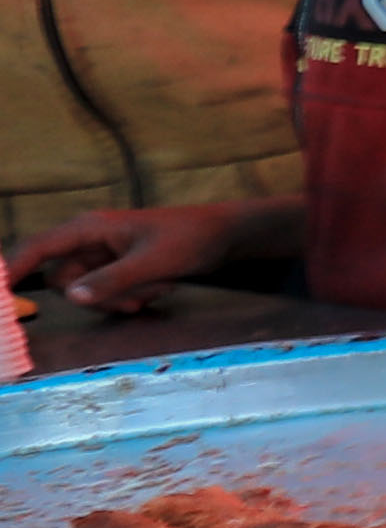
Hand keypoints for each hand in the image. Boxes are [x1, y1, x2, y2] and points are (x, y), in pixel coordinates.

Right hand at [7, 202, 268, 313]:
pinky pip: (107, 294)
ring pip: (87, 292)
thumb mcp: (151, 263)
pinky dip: (130, 298)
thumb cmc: (188, 240)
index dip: (12, 271)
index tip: (3, 296)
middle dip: (97, 296)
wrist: (222, 237)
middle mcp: (88, 241)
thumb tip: (72, 296)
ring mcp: (102, 257)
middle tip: (134, 296)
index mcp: (88, 229)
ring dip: (119, 298)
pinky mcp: (117, 270)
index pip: (36, 249)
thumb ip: (111, 280)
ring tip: (155, 287)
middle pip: (64, 281)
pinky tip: (158, 289)